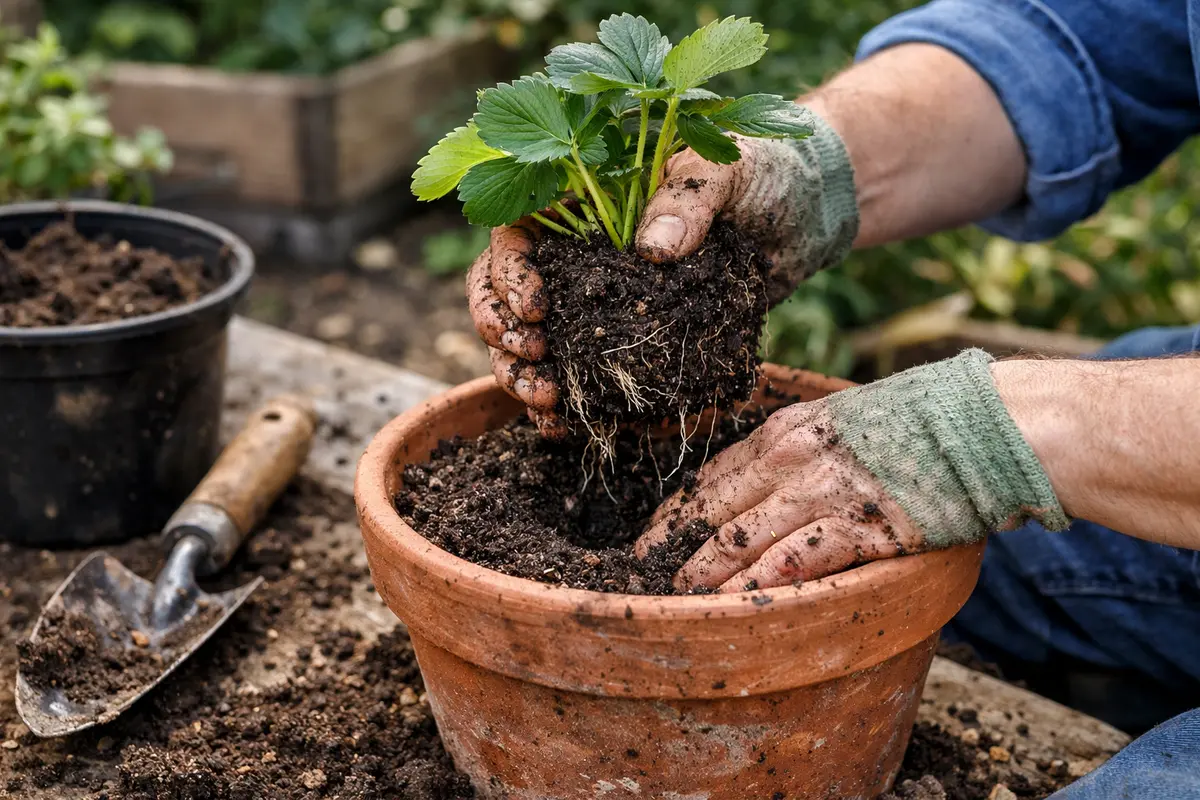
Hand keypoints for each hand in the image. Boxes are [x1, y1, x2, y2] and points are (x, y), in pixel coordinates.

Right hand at [468, 113, 856, 436]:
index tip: (537, 306)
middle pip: (502, 292)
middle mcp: (578, 252)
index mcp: (582, 199)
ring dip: (523, 374)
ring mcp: (602, 301)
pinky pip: (585, 376)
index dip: (509, 272)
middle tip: (534, 355)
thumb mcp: (728, 166)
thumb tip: (652, 249)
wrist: (808, 214)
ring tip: (546, 400)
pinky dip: (568, 404)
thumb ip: (689, 196)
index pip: (514, 232)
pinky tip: (565, 426)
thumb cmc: (763, 169)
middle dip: (502, 330)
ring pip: (531, 341)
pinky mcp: (633, 341)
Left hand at [634, 400, 925, 591]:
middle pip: (712, 509)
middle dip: (673, 547)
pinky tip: (734, 606)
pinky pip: (791, 560)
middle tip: (644, 576)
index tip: (653, 538)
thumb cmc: (917, 424)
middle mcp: (792, 457)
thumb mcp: (840, 419)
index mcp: (785, 430)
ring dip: (704, 575)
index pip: (710, 476)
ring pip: (741, 539)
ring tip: (677, 601)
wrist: (982, 426)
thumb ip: (799, 448)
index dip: (676, 513)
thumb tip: (767, 482)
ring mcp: (821, 491)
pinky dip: (758, 586)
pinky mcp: (857, 526)